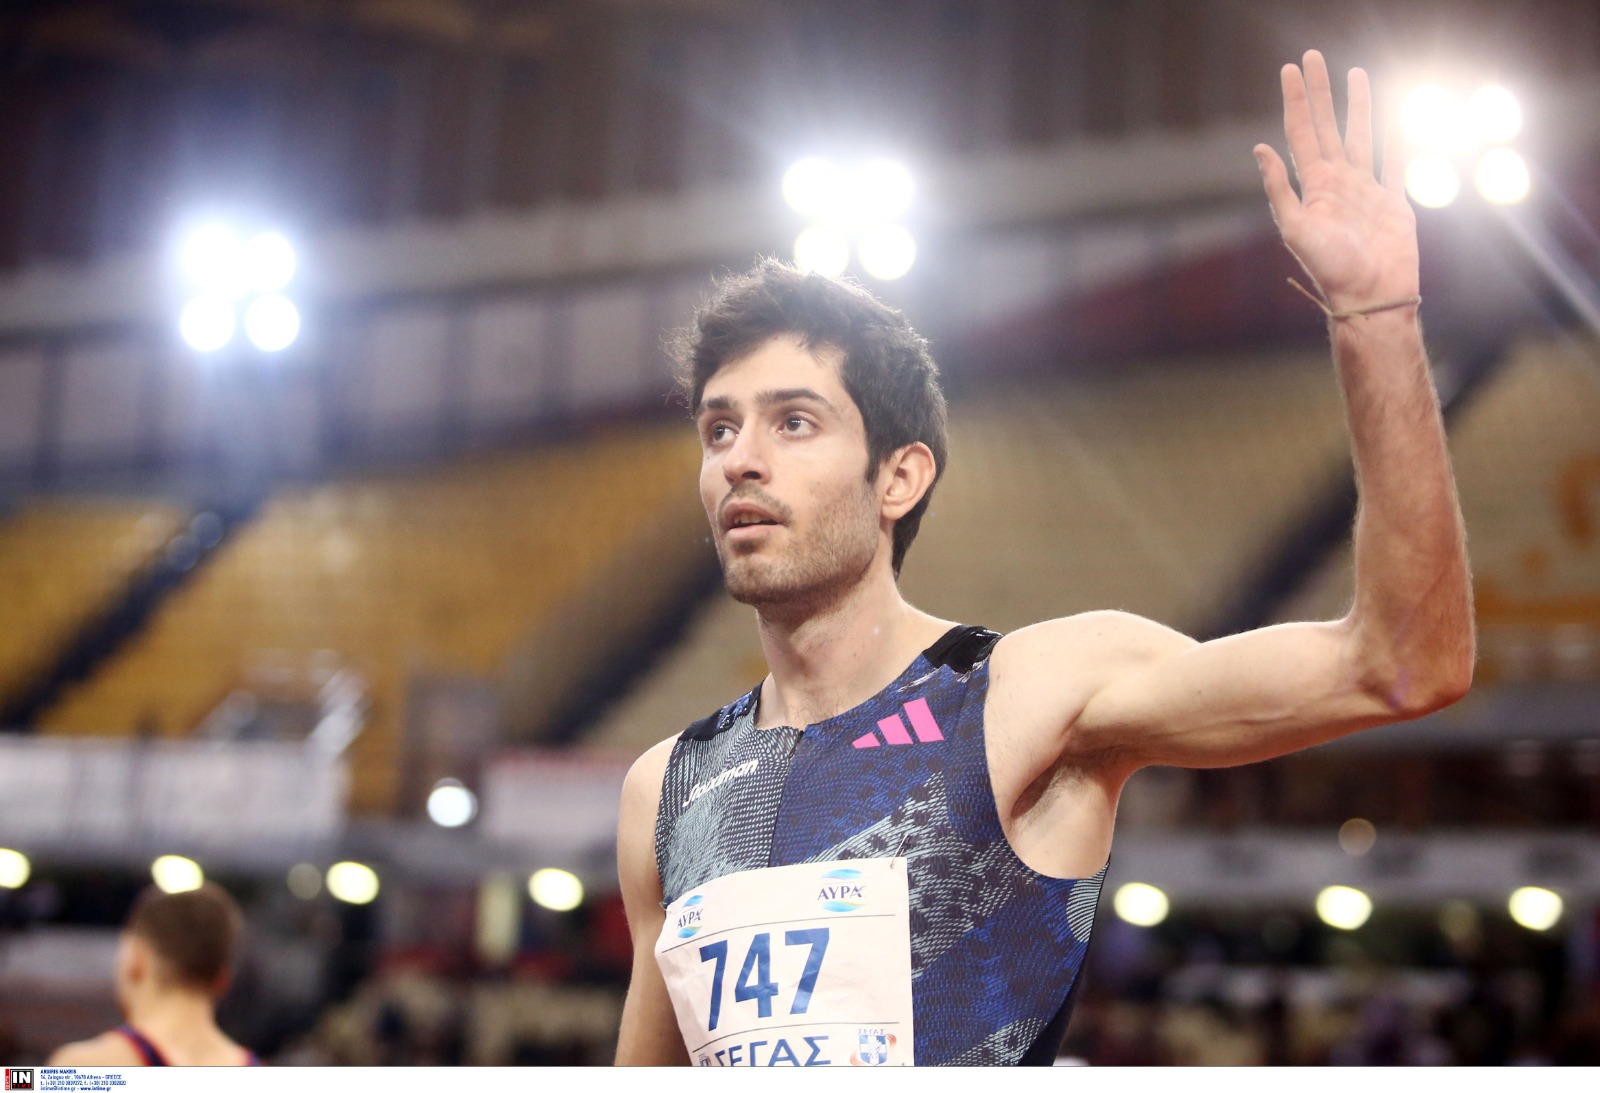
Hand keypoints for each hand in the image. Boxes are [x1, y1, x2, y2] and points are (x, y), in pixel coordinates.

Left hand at [1254, 50, 1418, 311]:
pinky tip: (1397, 116)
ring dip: (1358, 106)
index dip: (1296, 100)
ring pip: (1362, 136)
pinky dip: (1398, 137)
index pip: (1301, 132)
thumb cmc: (1330, 268)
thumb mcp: (1295, 229)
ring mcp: (1365, 190)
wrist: (1369, 296)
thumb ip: (1280, 189)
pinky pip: (1395, 162)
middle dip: (1320, 92)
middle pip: (1327, 125)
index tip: (1291, 69)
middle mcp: (1337, 183)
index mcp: (1314, 186)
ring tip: (1356, 74)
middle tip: (1314, 57)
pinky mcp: (1393, 203)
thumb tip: (1259, 148)